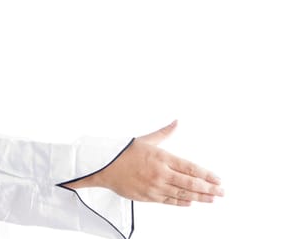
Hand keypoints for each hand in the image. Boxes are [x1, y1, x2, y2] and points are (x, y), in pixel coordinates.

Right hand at [66, 120, 223, 205]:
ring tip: (211, 198)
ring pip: (182, 194)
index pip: (190, 168)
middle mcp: (160, 173)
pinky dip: (181, 202)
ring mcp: (154, 187)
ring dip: (199, 197)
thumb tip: (176, 122)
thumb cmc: (123, 152)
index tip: (218, 179)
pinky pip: (168, 201)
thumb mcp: (146, 139)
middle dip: (208, 188)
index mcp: (162, 158)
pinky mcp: (147, 196)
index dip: (207, 175)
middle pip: (190, 183)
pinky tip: (190, 202)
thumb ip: (164, 132)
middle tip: (221, 192)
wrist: (104, 167)